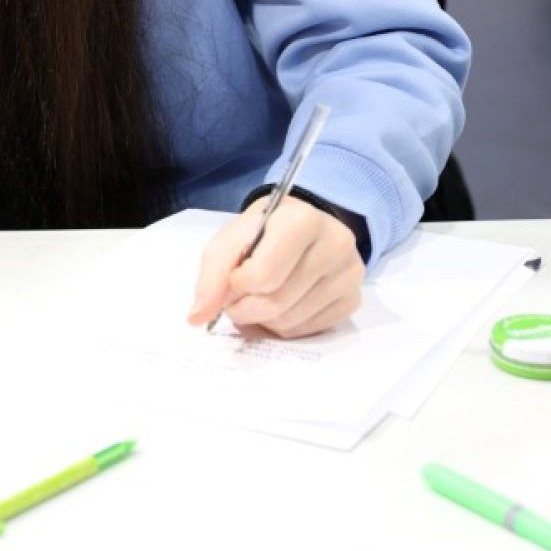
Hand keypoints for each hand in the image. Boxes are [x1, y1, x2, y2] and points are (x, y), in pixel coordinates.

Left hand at [188, 195, 364, 338]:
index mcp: (301, 220)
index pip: (262, 276)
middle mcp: (335, 244)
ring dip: (262, 319)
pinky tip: (282, 305)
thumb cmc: (263, 233)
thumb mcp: (231, 239)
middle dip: (244, 308)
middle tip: (236, 299)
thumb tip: (197, 317)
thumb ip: (212, 275)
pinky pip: (308, 331)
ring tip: (259, 298)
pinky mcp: (354, 299)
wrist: (301, 230)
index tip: (232, 278)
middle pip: (275, 302)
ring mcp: (350, 274)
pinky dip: (284, 326)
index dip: (236, 285)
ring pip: (290, 321)